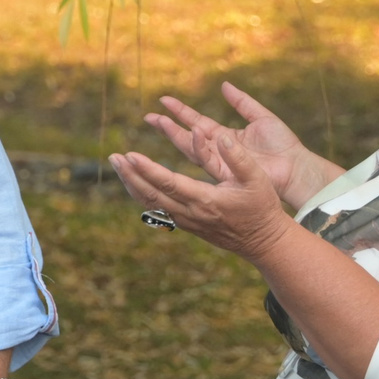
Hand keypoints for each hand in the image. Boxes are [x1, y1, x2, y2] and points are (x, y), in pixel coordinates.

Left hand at [110, 94, 301, 267]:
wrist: (264, 241)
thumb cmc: (262, 207)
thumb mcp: (257, 179)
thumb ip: (238, 157)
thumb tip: (220, 136)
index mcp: (206, 200)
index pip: (169, 183)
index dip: (147, 169)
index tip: (129, 155)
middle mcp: (191, 213)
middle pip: (151, 194)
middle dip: (130, 175)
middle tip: (114, 157)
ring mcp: (186, 221)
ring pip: (151, 203)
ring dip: (132, 184)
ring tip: (118, 165)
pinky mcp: (186, 224)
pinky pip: (157, 208)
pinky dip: (142, 194)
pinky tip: (134, 181)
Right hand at [144, 83, 324, 211]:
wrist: (296, 167)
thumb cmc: (283, 145)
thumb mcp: (261, 116)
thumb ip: (242, 102)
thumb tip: (224, 85)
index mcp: (225, 137)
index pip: (197, 122)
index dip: (180, 112)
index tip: (163, 100)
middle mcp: (219, 150)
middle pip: (187, 137)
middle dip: (167, 126)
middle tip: (148, 116)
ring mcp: (221, 163)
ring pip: (191, 148)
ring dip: (175, 135)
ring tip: (159, 121)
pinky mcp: (228, 172)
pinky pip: (209, 159)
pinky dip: (200, 146)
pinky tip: (191, 131)